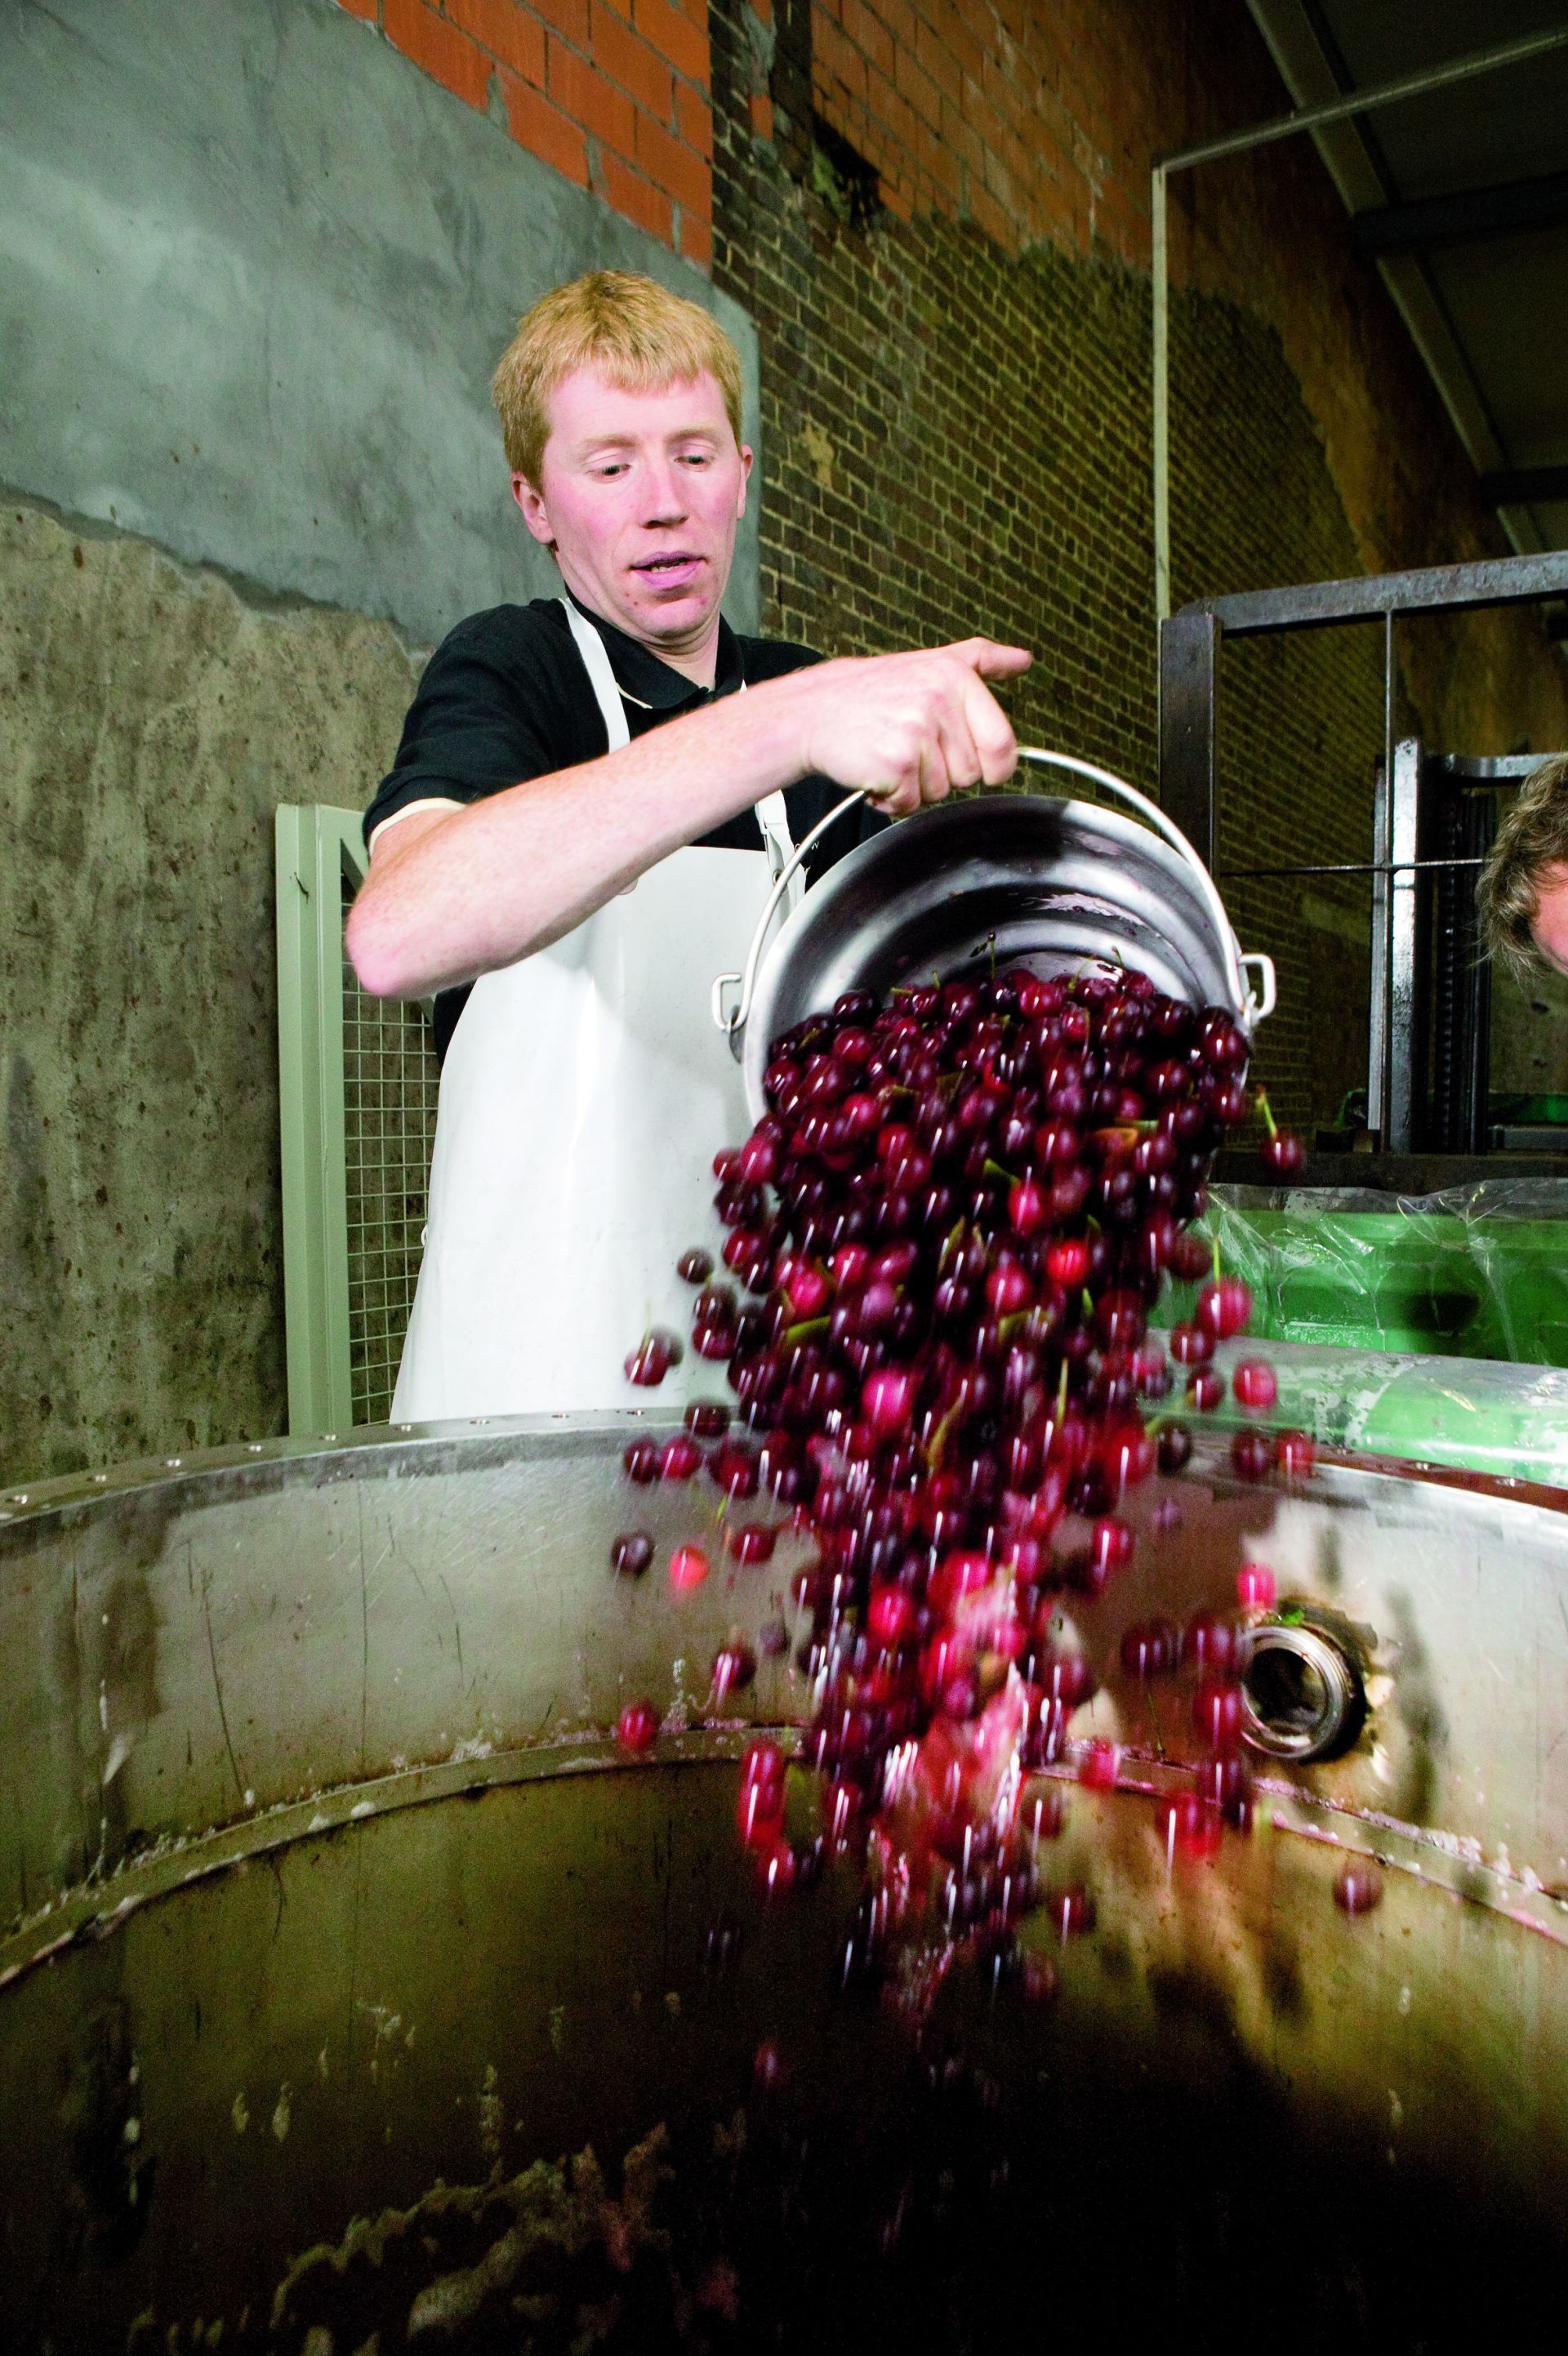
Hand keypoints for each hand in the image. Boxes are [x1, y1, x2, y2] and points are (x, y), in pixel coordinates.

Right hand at [795, 638, 1031, 815]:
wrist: (809, 713)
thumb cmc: (867, 694)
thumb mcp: (929, 663)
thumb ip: (980, 661)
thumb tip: (1022, 660)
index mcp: (956, 676)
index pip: (1002, 743)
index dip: (990, 766)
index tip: (967, 762)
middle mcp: (940, 699)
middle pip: (970, 774)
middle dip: (941, 773)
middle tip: (910, 748)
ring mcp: (918, 731)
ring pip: (941, 792)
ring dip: (914, 787)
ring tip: (889, 756)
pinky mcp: (897, 762)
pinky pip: (912, 804)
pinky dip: (892, 800)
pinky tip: (875, 772)